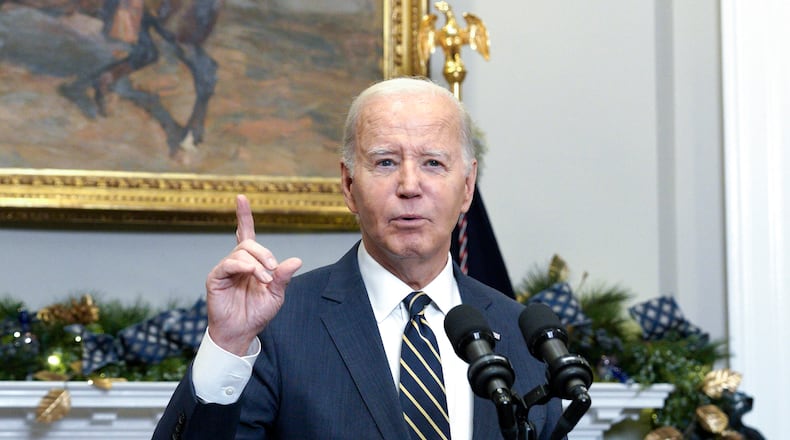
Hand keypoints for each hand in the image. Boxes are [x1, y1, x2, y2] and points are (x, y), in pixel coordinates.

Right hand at [205, 195, 302, 355]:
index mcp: (251, 262)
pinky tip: (251, 273)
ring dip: (257, 265)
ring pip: (241, 253)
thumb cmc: (257, 313)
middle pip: (249, 243)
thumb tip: (297, 260)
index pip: (245, 233)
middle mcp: (237, 262)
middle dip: (265, 254)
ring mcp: (225, 269)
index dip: (243, 215)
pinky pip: (228, 264)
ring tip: (264, 281)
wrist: (242, 332)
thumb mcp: (276, 294)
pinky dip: (242, 266)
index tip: (241, 198)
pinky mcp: (216, 278)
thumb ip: (284, 277)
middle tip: (273, 272)